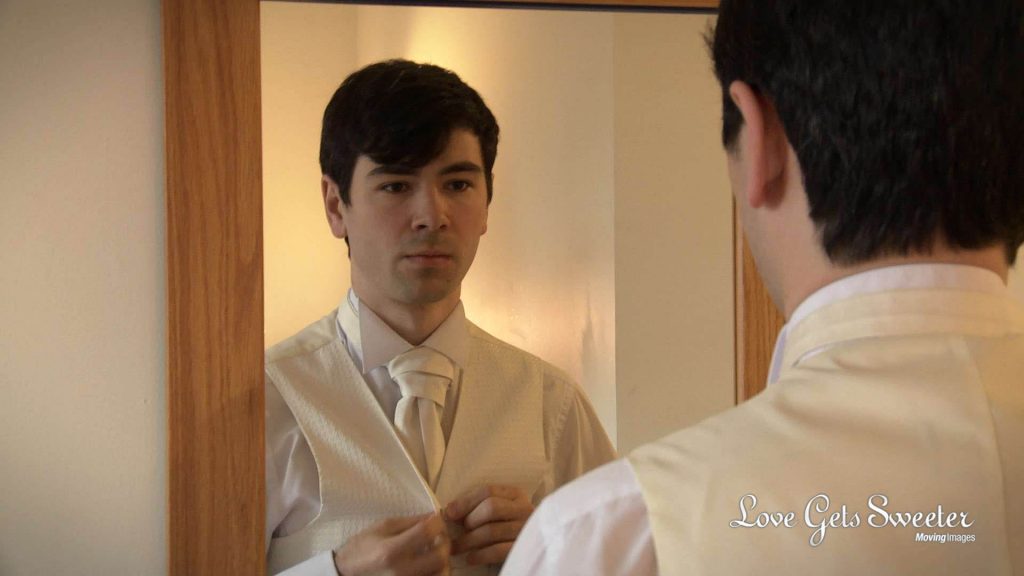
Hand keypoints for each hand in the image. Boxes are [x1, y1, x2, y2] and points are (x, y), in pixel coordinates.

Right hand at [333, 513, 449, 575]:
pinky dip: (436, 572)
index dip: (438, 522)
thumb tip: (433, 516)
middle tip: (440, 536)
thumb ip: (409, 522)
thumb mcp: (382, 527)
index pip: (427, 532)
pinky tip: (430, 565)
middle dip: (445, 543)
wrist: (346, 573)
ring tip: (436, 552)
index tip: (436, 519)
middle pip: (440, 557)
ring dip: (444, 561)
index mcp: (391, 551)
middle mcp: (401, 571)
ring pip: (441, 574)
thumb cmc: (362, 547)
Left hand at [444, 485, 533, 565]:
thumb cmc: (506, 526)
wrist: (530, 549)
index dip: (465, 501)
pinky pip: (498, 550)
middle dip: (469, 520)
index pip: (488, 491)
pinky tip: (470, 558)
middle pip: (491, 507)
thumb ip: (479, 506)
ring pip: (492, 531)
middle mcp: (524, 509)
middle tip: (456, 533)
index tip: (449, 513)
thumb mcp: (498, 510)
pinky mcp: (523, 548)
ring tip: (456, 549)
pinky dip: (480, 555)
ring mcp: (525, 529)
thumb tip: (450, 511)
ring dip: (468, 541)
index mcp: (516, 495)